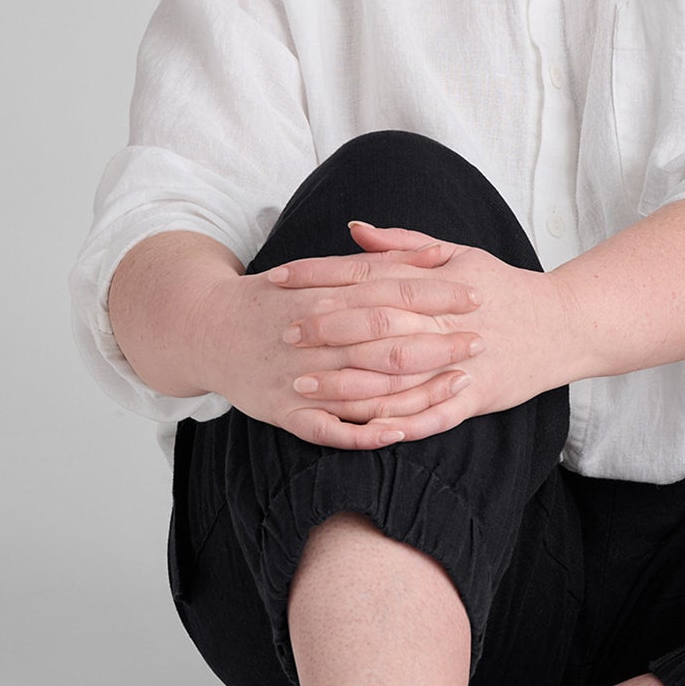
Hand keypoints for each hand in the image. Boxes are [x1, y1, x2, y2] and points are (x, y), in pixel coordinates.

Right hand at [196, 231, 485, 450]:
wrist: (204, 330)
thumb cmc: (275, 298)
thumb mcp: (321, 271)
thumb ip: (377, 261)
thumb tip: (438, 253)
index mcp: (322, 296)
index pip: (388, 291)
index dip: (435, 294)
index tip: (476, 294)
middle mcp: (312, 336)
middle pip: (384, 338)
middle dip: (437, 340)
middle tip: (480, 340)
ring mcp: (298, 377)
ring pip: (365, 385)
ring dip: (415, 388)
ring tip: (461, 384)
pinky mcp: (285, 412)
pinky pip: (330, 428)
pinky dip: (366, 432)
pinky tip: (402, 432)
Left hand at [255, 220, 574, 446]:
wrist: (563, 324)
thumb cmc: (503, 287)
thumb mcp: (458, 254)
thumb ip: (402, 245)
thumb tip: (353, 228)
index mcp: (434, 281)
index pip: (366, 274)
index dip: (319, 276)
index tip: (278, 279)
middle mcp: (442, 319)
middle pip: (374, 322)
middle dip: (325, 328)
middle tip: (282, 334)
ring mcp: (459, 360)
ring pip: (396, 373)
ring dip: (347, 382)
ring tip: (305, 388)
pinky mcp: (477, 395)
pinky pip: (433, 414)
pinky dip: (399, 423)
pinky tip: (364, 431)